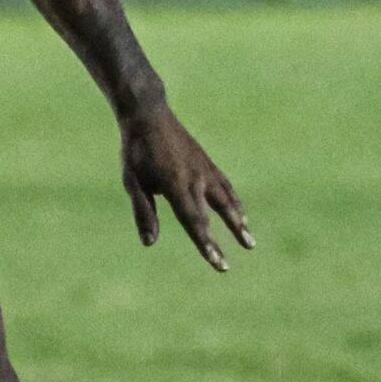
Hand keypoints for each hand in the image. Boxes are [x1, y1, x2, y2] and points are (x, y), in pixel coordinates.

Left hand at [120, 104, 251, 270]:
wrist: (149, 115)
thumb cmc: (137, 151)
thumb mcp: (132, 181)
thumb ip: (143, 211)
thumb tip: (149, 243)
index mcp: (176, 185)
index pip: (194, 222)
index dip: (206, 245)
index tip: (219, 263)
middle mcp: (196, 179)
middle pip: (211, 216)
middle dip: (220, 241)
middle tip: (228, 265)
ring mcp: (205, 170)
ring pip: (226, 200)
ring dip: (238, 222)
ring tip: (249, 240)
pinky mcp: (207, 163)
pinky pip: (225, 186)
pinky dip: (234, 201)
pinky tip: (239, 212)